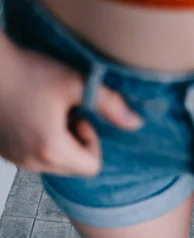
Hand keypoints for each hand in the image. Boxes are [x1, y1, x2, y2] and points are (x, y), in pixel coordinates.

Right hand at [0, 34, 141, 176]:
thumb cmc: (27, 69)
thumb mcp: (75, 82)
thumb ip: (109, 104)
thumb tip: (136, 123)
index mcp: (51, 150)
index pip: (92, 167)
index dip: (92, 142)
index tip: (79, 117)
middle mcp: (32, 162)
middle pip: (74, 168)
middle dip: (76, 143)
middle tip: (64, 113)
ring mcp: (16, 160)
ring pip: (54, 164)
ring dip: (59, 143)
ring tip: (46, 113)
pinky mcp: (5, 154)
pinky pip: (34, 158)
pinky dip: (40, 142)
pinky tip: (31, 117)